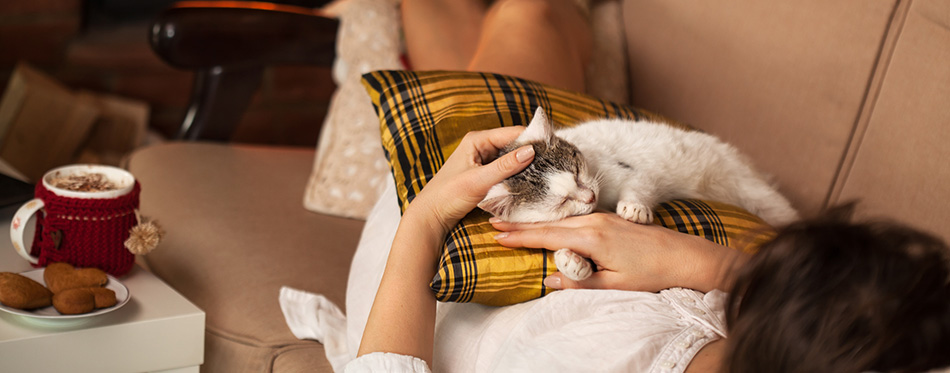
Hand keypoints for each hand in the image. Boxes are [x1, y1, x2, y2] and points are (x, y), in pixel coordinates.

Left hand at [359, 126, 534, 362]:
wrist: (430, 217)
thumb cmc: (448, 196)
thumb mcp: (478, 181)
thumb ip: (504, 167)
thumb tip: (531, 151)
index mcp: (477, 140)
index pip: (513, 133)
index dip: (534, 138)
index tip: (556, 146)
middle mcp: (481, 146)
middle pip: (514, 144)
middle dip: (533, 152)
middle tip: (557, 160)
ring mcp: (483, 161)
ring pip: (512, 158)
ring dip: (528, 164)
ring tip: (550, 170)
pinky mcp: (485, 175)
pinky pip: (507, 170)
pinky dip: (519, 174)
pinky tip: (533, 180)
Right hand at [492, 212, 746, 292]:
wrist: (686, 256)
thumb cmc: (651, 273)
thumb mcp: (612, 285)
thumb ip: (577, 282)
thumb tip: (548, 279)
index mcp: (591, 238)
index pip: (546, 236)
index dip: (520, 236)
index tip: (496, 234)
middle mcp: (594, 221)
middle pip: (550, 224)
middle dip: (522, 226)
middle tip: (495, 224)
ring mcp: (603, 217)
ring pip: (563, 220)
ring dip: (539, 224)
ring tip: (516, 225)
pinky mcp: (611, 218)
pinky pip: (577, 219)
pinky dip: (558, 223)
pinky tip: (551, 227)